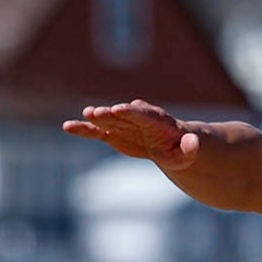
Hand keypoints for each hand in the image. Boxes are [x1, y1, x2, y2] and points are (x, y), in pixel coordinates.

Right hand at [62, 99, 199, 169]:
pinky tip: (68, 126)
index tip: (120, 109)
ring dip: (96, 118)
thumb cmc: (180, 149)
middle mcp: (137, 118)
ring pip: (108, 120)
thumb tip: (193, 143)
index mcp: (157, 121)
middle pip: (123, 115)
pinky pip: (97, 131)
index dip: (132, 112)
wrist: (169, 145)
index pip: (144, 115)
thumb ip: (190, 148)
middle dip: (111, 114)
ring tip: (85, 115)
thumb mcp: (188, 152)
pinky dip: (84, 129)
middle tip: (98, 112)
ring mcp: (123, 124)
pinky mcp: (113, 133)